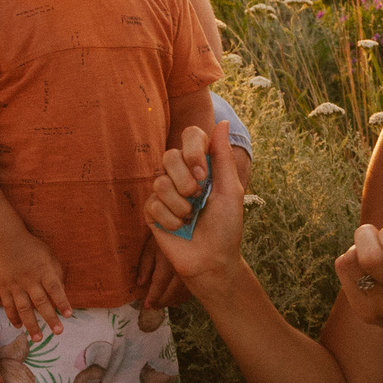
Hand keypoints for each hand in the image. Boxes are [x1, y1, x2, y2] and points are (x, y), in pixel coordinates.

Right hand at [0, 227, 71, 337]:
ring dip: (31, 324)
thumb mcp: (49, 256)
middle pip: (40, 301)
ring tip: (38, 339)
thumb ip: (57, 274)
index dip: (62, 301)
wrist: (6, 240)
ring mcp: (15, 284)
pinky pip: (8, 305)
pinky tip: (18, 327)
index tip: (69, 315)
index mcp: (43, 270)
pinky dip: (13, 317)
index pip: (55, 288)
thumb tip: (62, 294)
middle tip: (58, 332)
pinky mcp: (4, 287)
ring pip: (23, 308)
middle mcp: (30, 279)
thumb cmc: (33, 249)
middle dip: (50, 318)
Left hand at [134, 229, 188, 309]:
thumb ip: (145, 265)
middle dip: (162, 302)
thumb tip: (141, 284)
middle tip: (153, 307)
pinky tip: (177, 299)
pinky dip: (183, 297)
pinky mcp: (199, 271)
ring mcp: (192, 270)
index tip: (147, 305)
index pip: (159, 285)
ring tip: (163, 304)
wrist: (184, 223)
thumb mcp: (151, 246)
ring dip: (172, 301)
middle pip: (172, 292)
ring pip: (183, 293)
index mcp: (167, 262)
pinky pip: (192, 289)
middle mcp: (181, 268)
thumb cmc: (164, 233)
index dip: (153, 297)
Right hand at [145, 119, 245, 291]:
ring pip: (160, 181)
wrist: (213, 260)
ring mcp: (165, 193)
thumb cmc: (226, 226)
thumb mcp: (230, 190)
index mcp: (201, 165)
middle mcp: (181, 175)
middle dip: (185, 180)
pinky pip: (153, 203)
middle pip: (169, 156)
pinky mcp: (152, 212)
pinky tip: (180, 228)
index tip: (204, 173)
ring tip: (191, 217)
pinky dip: (171, 219)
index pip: (190, 136)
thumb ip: (223, 157)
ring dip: (180, 204)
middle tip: (198, 197)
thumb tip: (221, 122)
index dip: (193, 150)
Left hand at [332, 222, 382, 341]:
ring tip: (374, 249)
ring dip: (358, 246)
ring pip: (351, 262)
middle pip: (371, 259)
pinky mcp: (364, 312)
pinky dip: (351, 258)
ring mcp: (382, 309)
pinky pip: (343, 271)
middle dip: (368, 234)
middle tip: (378, 235)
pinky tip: (366, 263)